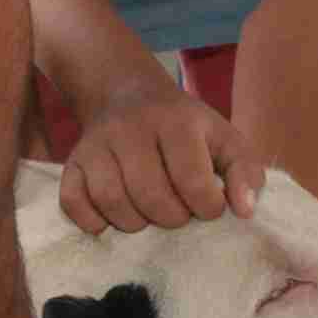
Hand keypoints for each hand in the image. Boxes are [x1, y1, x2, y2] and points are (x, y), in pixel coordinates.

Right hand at [56, 75, 260, 233]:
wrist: (128, 95)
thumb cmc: (186, 128)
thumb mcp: (225, 139)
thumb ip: (245, 172)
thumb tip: (244, 211)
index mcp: (175, 121)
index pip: (191, 179)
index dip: (207, 207)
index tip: (210, 207)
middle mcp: (131, 128)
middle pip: (150, 195)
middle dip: (172, 218)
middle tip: (179, 213)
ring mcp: (96, 145)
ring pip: (111, 200)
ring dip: (135, 223)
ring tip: (149, 215)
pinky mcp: (72, 162)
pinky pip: (73, 202)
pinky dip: (93, 221)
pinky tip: (113, 218)